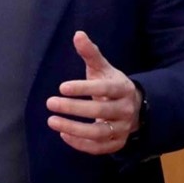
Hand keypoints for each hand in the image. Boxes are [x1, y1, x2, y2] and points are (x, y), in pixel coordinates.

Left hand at [46, 31, 139, 154]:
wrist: (133, 108)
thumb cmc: (110, 85)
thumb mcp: (102, 68)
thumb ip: (90, 53)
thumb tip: (77, 34)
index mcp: (123, 88)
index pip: (105, 88)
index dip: (84, 88)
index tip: (62, 87)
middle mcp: (125, 109)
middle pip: (100, 110)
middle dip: (73, 108)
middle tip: (50, 102)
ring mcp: (122, 128)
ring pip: (99, 132)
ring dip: (74, 129)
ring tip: (52, 121)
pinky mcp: (117, 143)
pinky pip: (99, 148)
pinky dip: (80, 143)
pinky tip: (63, 134)